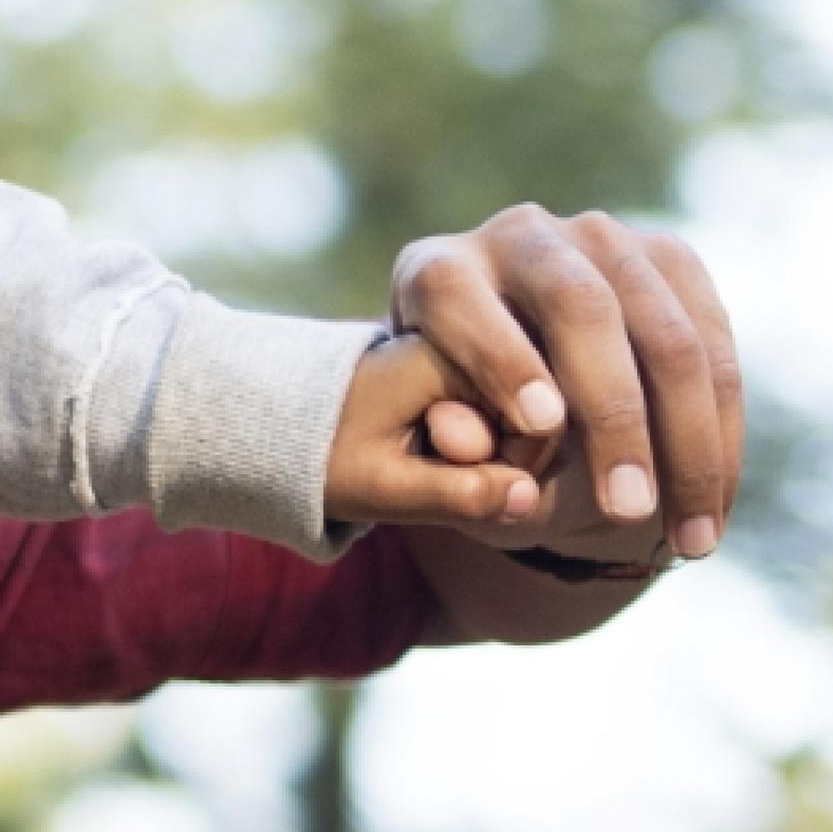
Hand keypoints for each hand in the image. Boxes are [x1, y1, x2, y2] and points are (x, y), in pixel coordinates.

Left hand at [327, 333, 549, 529]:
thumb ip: (454, 495)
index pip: (538, 417)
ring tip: (436, 452)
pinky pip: (520, 403)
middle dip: (513, 455)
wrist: (284, 426)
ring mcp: (479, 345)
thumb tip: (526, 496)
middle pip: (547, 409)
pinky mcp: (477, 359)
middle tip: (438, 462)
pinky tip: (450, 444)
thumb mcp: (381, 487)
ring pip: (538, 409)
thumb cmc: (325, 456)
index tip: (457, 476)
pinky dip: (498, 435)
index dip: (514, 464)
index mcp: (449, 352)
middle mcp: (472, 335)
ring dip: (506, 447)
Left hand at [388, 203, 741, 557]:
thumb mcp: (432, 441)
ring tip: (690, 535)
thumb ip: (446, 445)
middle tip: (627, 510)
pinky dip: (722, 430)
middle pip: (580, 309)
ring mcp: (603, 239)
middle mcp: (520, 238)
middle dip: (612, 416)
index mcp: (437, 273)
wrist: (510, 375)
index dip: (502, 358)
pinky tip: (716, 505)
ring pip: (666, 333)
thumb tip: (465, 443)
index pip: (462, 301)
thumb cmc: (458, 422)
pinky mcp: (671, 258)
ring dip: (690, 442)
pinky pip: (715, 342)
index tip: (538, 425)